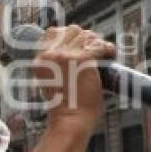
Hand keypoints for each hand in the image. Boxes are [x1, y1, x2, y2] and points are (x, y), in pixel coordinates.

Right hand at [27, 26, 114, 151]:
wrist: (69, 121)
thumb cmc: (64, 108)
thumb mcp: (50, 82)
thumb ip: (56, 66)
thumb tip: (70, 54)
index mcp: (40, 60)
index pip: (52, 32)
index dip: (68, 34)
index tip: (78, 43)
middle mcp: (51, 54)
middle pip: (71, 30)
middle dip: (84, 36)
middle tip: (93, 47)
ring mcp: (66, 55)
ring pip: (85, 34)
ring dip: (96, 41)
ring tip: (103, 51)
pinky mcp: (82, 60)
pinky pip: (98, 46)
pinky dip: (106, 48)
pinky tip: (110, 54)